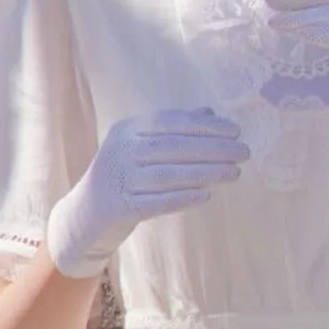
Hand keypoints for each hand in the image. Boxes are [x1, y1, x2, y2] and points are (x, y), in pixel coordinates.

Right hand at [45, 107, 248, 277]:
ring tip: (235, 173)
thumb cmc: (124, 176)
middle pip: (172, 147)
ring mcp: (118, 179)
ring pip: (167, 174)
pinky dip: (183, 198)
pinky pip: (156, 203)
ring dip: (205, 173)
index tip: (236, 131)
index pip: (170, 122)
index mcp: (127, 129)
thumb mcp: (141, 146)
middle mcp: (120, 150)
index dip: (205, 126)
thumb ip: (173, 130)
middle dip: (212, 148)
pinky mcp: (119, 208)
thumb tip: (210, 113)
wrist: (85, 215)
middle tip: (244, 153)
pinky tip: (208, 196)